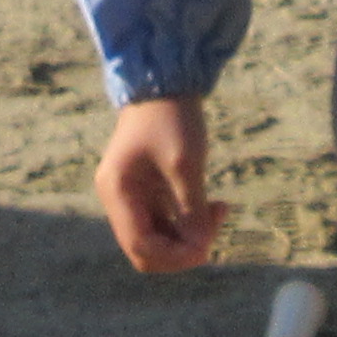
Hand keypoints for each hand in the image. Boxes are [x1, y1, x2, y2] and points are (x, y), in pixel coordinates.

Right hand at [94, 95, 222, 270]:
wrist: (165, 80)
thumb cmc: (172, 117)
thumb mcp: (186, 164)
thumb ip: (192, 211)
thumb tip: (201, 250)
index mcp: (117, 192)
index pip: (140, 246)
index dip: (174, 256)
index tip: (208, 247)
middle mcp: (118, 198)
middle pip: (146, 249)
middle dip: (181, 249)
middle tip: (214, 229)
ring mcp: (131, 196)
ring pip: (158, 238)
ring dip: (189, 235)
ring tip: (219, 212)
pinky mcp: (147, 191)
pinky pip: (166, 221)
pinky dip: (189, 222)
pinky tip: (214, 207)